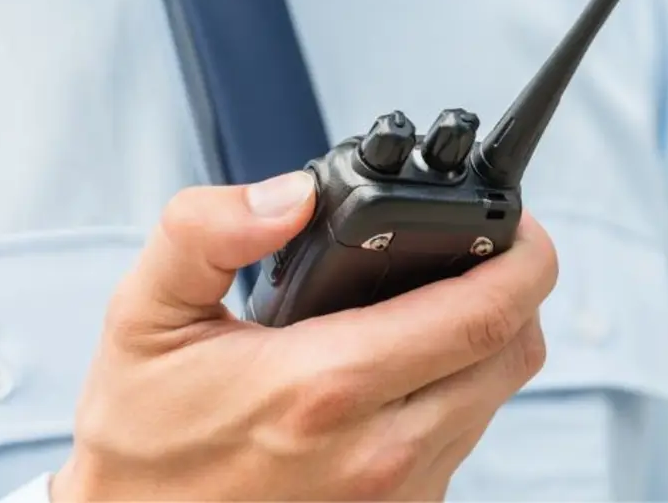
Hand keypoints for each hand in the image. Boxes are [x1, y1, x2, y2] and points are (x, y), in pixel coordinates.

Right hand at [50, 171, 557, 500]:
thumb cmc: (143, 434)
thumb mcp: (146, 315)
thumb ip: (210, 233)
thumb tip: (293, 193)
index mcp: (325, 387)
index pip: (482, 316)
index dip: (524, 257)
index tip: (517, 223)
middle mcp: (380, 451)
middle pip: (512, 352)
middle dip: (515, 289)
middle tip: (480, 249)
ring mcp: (398, 494)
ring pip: (496, 396)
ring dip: (485, 339)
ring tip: (435, 299)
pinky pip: (465, 439)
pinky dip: (458, 390)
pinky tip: (406, 364)